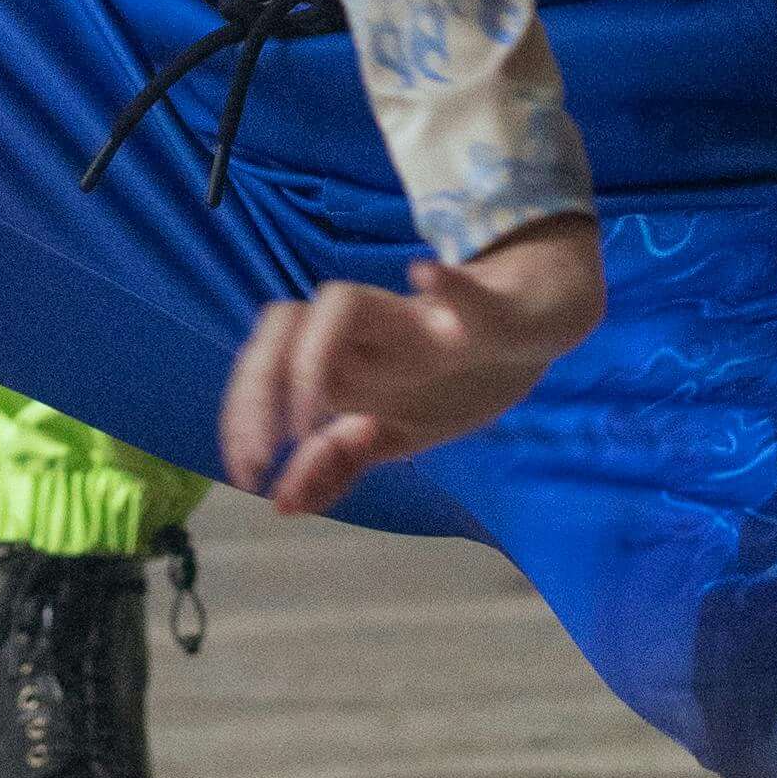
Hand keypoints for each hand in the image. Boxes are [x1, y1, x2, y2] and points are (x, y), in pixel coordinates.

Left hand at [217, 215, 603, 519]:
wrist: (534, 325)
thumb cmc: (454, 375)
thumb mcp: (393, 430)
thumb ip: (337, 461)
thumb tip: (281, 503)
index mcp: (347, 358)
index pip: (266, 361)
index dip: (242, 411)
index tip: (246, 472)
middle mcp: (366, 332)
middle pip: (284, 322)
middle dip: (261, 385)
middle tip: (263, 454)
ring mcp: (421, 319)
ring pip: (345, 304)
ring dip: (315, 355)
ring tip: (312, 413)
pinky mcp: (487, 311)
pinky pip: (465, 294)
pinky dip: (447, 287)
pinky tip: (426, 274)